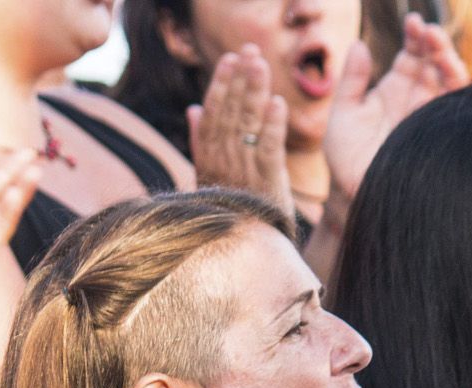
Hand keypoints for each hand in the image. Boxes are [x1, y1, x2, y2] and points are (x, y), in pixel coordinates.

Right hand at [189, 47, 292, 214]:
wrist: (244, 251)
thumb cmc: (230, 210)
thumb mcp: (209, 175)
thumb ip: (201, 141)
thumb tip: (193, 108)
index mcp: (208, 158)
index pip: (213, 114)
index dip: (221, 85)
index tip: (229, 60)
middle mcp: (223, 163)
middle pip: (230, 114)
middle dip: (239, 80)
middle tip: (249, 51)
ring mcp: (244, 174)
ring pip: (248, 126)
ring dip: (254, 93)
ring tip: (261, 65)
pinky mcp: (266, 185)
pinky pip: (269, 151)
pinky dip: (273, 127)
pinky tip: (277, 104)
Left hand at [323, 16, 467, 214]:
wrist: (355, 197)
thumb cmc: (346, 160)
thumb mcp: (342, 116)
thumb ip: (351, 81)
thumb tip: (358, 44)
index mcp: (394, 89)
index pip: (412, 54)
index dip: (416, 36)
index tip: (413, 21)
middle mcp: (416, 98)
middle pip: (434, 61)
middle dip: (434, 42)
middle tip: (427, 30)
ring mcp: (429, 116)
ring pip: (449, 80)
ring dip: (448, 59)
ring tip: (438, 45)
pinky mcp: (439, 134)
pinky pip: (456, 107)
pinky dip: (456, 87)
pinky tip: (449, 73)